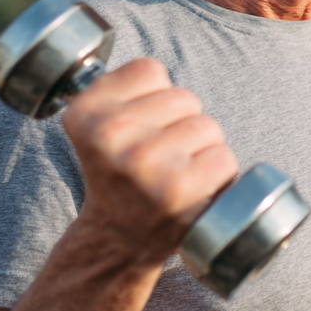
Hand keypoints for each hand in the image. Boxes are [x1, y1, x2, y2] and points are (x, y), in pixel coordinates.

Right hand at [62, 58, 238, 267]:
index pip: (150, 71)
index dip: (153, 98)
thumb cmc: (121, 173)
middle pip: (185, 97)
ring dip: (202, 149)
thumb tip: (158, 71)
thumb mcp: (97, 123)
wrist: (119, 240)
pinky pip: (224, 157)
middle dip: (181, 124)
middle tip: (159, 158)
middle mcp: (110, 135)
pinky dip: (218, 174)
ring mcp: (144, 162)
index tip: (137, 129)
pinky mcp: (178, 189)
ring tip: (175, 173)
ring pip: (208, 126)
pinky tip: (192, 190)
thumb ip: (123, 85)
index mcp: (86, 112)